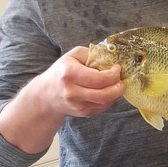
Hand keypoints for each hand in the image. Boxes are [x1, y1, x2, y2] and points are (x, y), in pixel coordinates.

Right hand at [0, 46, 125, 153]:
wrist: (46, 95)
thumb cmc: (62, 71)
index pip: (100, 78)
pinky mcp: (82, 113)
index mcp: (70, 74)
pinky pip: (102, 108)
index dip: (114, 74)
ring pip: (106, 102)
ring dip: (115, 94)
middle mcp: (73, 92)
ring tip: (115, 85)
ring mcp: (77, 105)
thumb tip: (110, 58)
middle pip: (105, 94)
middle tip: (121, 80)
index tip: (117, 68)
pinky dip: (109, 100)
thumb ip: (92, 54)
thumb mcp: (73, 56)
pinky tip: (107, 92)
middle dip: (119, 87)